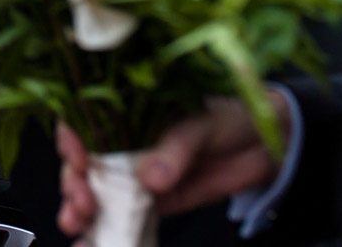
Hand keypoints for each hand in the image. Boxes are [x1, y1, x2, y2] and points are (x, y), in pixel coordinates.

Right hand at [56, 94, 289, 237]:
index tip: (77, 157)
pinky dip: (107, 229)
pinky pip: (124, 216)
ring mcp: (137, 173)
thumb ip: (176, 147)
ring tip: (78, 223)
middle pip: (84, 161)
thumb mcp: (203, 121)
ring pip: (97, 191)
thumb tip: (152, 178)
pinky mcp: (155, 201)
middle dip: (74, 181)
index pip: (85, 118)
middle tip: (81, 201)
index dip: (72, 136)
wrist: (270, 143)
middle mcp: (124, 140)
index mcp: (128, 108)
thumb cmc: (233, 114)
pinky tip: (91, 241)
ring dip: (81, 208)